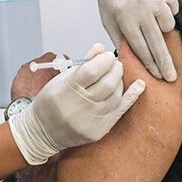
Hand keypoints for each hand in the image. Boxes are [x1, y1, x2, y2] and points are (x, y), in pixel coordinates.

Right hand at [8, 43, 145, 164]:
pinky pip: (118, 111)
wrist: (42, 133)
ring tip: (117, 75)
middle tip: (115, 63)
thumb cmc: (50, 102)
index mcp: (63, 91)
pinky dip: (131, 97)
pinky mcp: (97, 131)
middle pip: (105, 84)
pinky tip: (139, 85)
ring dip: (119, 82)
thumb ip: (82, 64)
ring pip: (114, 97)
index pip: (90, 71)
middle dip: (115, 70)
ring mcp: (88, 121)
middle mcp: (76, 107)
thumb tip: (100, 48)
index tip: (108, 56)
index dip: (103, 61)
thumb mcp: (60, 79)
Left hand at [81, 0, 178, 80]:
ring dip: (162, 29)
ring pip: (168, 25)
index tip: (157, 76)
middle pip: (157, 42)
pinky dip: (167, 12)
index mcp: (124, 16)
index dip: (150, 64)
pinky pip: (173, 9)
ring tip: (151, 23)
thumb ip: (120, 40)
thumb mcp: (107, 20)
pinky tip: (154, 7)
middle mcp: (141, 7)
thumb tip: (132, 61)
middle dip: (165, 63)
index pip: (140, 47)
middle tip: (172, 77)